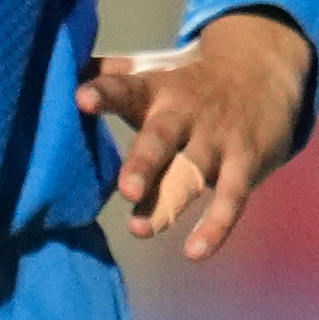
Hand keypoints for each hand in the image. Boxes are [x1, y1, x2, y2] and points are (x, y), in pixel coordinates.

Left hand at [77, 8, 313, 257]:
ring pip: (193, 172)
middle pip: (162, 137)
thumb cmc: (188, 84)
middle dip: (145, 163)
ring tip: (141, 229)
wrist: (263, 74)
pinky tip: (195, 253)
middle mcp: (185, 114)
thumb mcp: (151, 72)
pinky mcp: (245, 162)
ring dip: (170, 202)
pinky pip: (232, 198)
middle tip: (126, 189)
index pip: (125, 89)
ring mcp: (217, 139)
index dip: (104, 93)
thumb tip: (55, 67)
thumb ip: (107, 74)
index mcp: (156, 91)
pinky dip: (216, 226)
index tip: (81, 98)